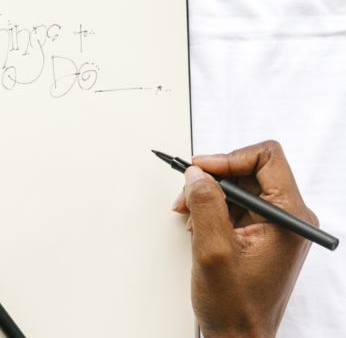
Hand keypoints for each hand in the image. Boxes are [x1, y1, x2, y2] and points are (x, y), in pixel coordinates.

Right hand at [171, 141, 317, 337]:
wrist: (238, 337)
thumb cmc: (235, 306)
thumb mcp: (213, 250)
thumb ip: (205, 204)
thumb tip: (197, 174)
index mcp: (289, 218)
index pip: (266, 158)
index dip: (229, 157)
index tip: (202, 168)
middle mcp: (290, 218)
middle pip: (250, 170)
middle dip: (213, 178)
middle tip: (187, 192)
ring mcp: (278, 226)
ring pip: (240, 186)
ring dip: (210, 194)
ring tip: (188, 213)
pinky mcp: (264, 233)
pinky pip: (237, 204)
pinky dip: (213, 208)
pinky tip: (198, 224)